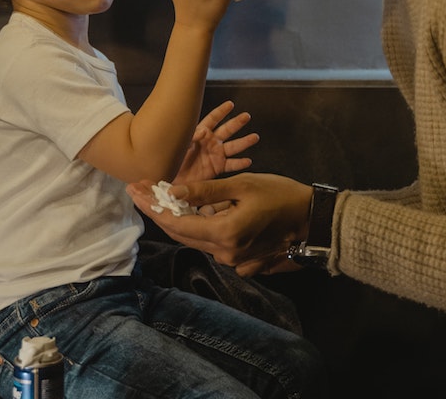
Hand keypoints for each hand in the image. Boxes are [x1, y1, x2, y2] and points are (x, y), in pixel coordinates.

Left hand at [128, 173, 312, 276]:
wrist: (311, 218)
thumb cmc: (280, 195)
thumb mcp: (242, 185)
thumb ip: (206, 191)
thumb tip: (172, 192)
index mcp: (224, 233)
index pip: (177, 223)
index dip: (153, 207)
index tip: (134, 190)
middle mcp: (225, 252)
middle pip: (181, 234)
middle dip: (158, 211)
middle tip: (140, 190)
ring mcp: (233, 260)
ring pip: (195, 238)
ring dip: (177, 219)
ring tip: (158, 197)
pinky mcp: (241, 260)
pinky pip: (211, 243)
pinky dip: (198, 227)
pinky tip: (190, 211)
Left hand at [173, 100, 257, 183]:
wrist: (172, 180)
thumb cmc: (172, 161)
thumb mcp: (179, 146)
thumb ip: (191, 137)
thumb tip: (203, 131)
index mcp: (200, 134)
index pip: (212, 120)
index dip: (221, 112)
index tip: (230, 104)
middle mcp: (210, 143)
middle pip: (227, 130)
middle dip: (237, 123)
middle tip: (246, 116)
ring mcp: (215, 155)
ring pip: (233, 146)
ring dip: (244, 142)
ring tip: (254, 137)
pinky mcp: (217, 168)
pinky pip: (231, 165)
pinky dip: (240, 163)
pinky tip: (248, 161)